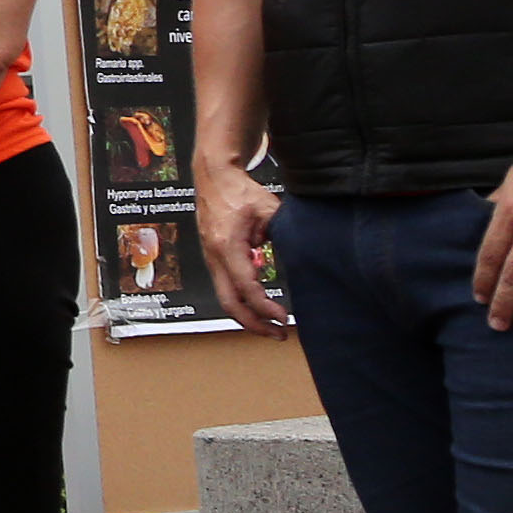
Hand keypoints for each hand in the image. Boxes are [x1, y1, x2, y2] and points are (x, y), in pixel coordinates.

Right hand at [195, 157, 290, 333]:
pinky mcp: (213, 259)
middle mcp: (214, 257)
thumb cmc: (240, 191)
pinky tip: (260, 307)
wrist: (213, 178)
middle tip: (278, 334)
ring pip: (225, 299)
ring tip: (272, 327)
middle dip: (253, 324)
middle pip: (229, 303)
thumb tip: (302, 259)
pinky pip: (225, 288)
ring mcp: (210, 259)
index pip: (246, 287)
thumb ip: (283, 236)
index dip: (265, 307)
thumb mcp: (269, 211)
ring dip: (248, 316)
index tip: (284, 318)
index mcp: (227, 246)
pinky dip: (242, 303)